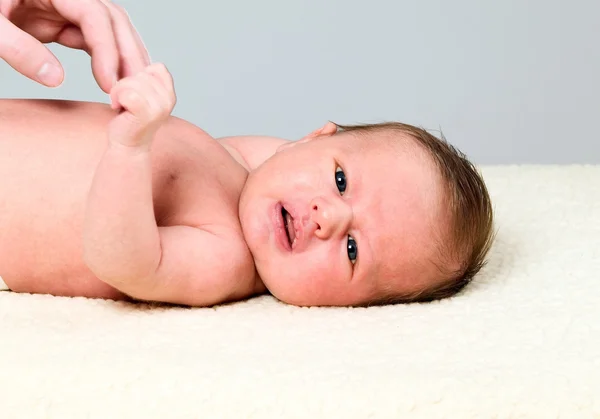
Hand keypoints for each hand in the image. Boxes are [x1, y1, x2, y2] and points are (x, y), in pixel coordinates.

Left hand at [0, 0, 149, 92]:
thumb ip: (16, 48)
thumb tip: (55, 77)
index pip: (95, 14)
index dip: (107, 49)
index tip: (110, 84)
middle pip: (112, 19)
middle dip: (128, 53)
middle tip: (137, 90)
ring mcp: (62, 6)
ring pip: (107, 30)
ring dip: (122, 58)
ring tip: (133, 88)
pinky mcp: (56, 21)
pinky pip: (90, 39)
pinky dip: (104, 60)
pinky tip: (113, 81)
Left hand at [108, 63, 175, 149]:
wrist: (128, 147)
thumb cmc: (131, 119)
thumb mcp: (143, 93)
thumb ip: (147, 77)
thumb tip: (134, 49)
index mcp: (170, 92)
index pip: (156, 67)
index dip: (139, 76)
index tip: (135, 94)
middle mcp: (169, 99)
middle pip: (140, 73)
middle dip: (126, 85)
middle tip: (126, 104)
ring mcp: (160, 106)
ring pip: (132, 81)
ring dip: (119, 93)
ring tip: (123, 107)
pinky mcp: (146, 112)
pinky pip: (126, 92)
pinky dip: (116, 98)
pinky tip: (119, 109)